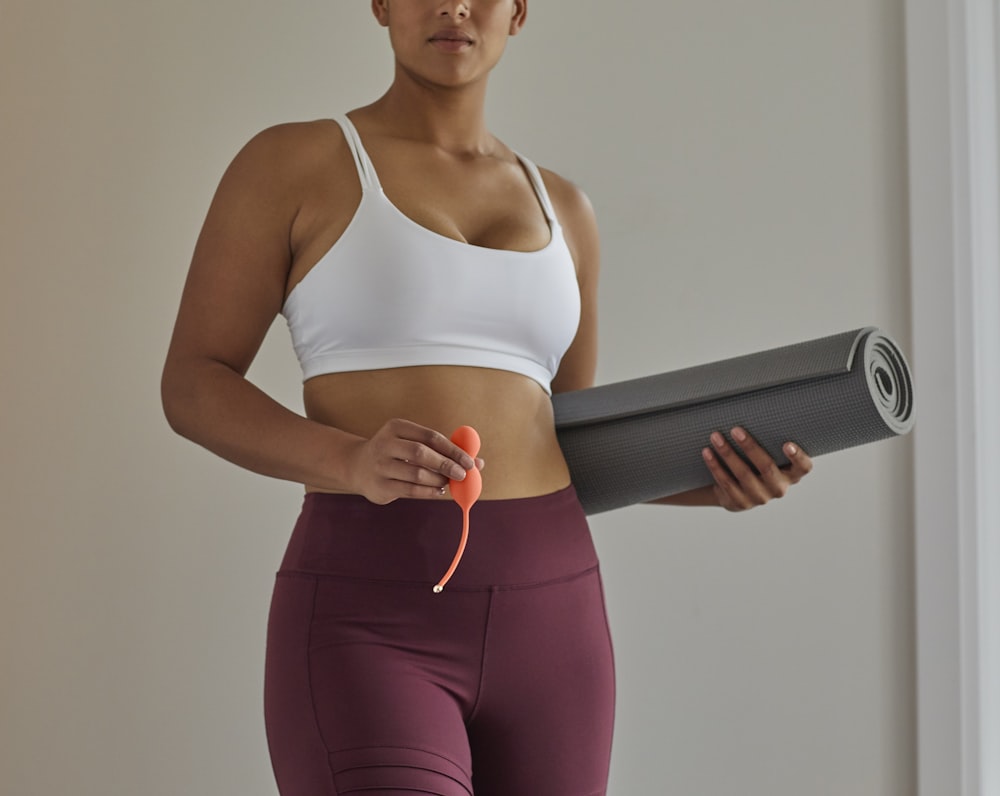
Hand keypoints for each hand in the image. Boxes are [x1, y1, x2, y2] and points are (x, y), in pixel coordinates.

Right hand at [347, 418, 482, 504]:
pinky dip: (429, 491)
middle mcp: (385, 444)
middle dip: (446, 464)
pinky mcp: (380, 486)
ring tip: (448, 482)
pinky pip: (410, 491)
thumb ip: (442, 450)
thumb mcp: (412, 442)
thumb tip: (478, 463)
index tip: (470, 461)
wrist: (357, 466)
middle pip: (421, 453)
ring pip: (416, 474)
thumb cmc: (396, 452)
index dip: (453, 449)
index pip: (430, 436)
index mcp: (396, 427)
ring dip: (438, 480)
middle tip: (463, 474)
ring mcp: (380, 466)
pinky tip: (437, 490)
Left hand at [701, 426, 812, 511]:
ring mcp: (759, 497)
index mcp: (791, 474)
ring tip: (715, 436)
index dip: (798, 457)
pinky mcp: (739, 502)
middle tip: (736, 429)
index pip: (803, 468)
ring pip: (743, 474)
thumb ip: (769, 440)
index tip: (787, 444)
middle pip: (767, 467)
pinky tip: (707, 452)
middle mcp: (778, 488)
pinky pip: (726, 482)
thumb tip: (755, 403)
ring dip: (727, 453)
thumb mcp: (768, 455)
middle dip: (750, 447)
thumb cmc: (756, 464)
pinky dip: (715, 466)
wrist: (737, 491)